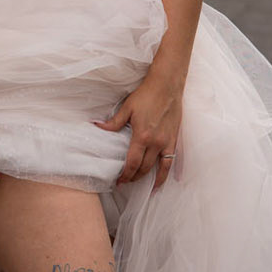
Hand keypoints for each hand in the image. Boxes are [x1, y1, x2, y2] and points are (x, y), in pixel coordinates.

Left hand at [96, 72, 182, 188]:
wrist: (167, 86)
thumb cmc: (146, 95)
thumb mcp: (127, 108)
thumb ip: (113, 122)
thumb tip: (97, 127)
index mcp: (142, 136)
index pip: (132, 163)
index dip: (125, 175)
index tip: (119, 181)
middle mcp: (156, 143)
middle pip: (144, 168)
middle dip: (133, 178)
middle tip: (125, 182)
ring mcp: (166, 142)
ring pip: (158, 168)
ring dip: (148, 179)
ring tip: (140, 185)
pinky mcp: (174, 140)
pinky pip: (170, 162)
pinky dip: (165, 174)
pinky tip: (160, 181)